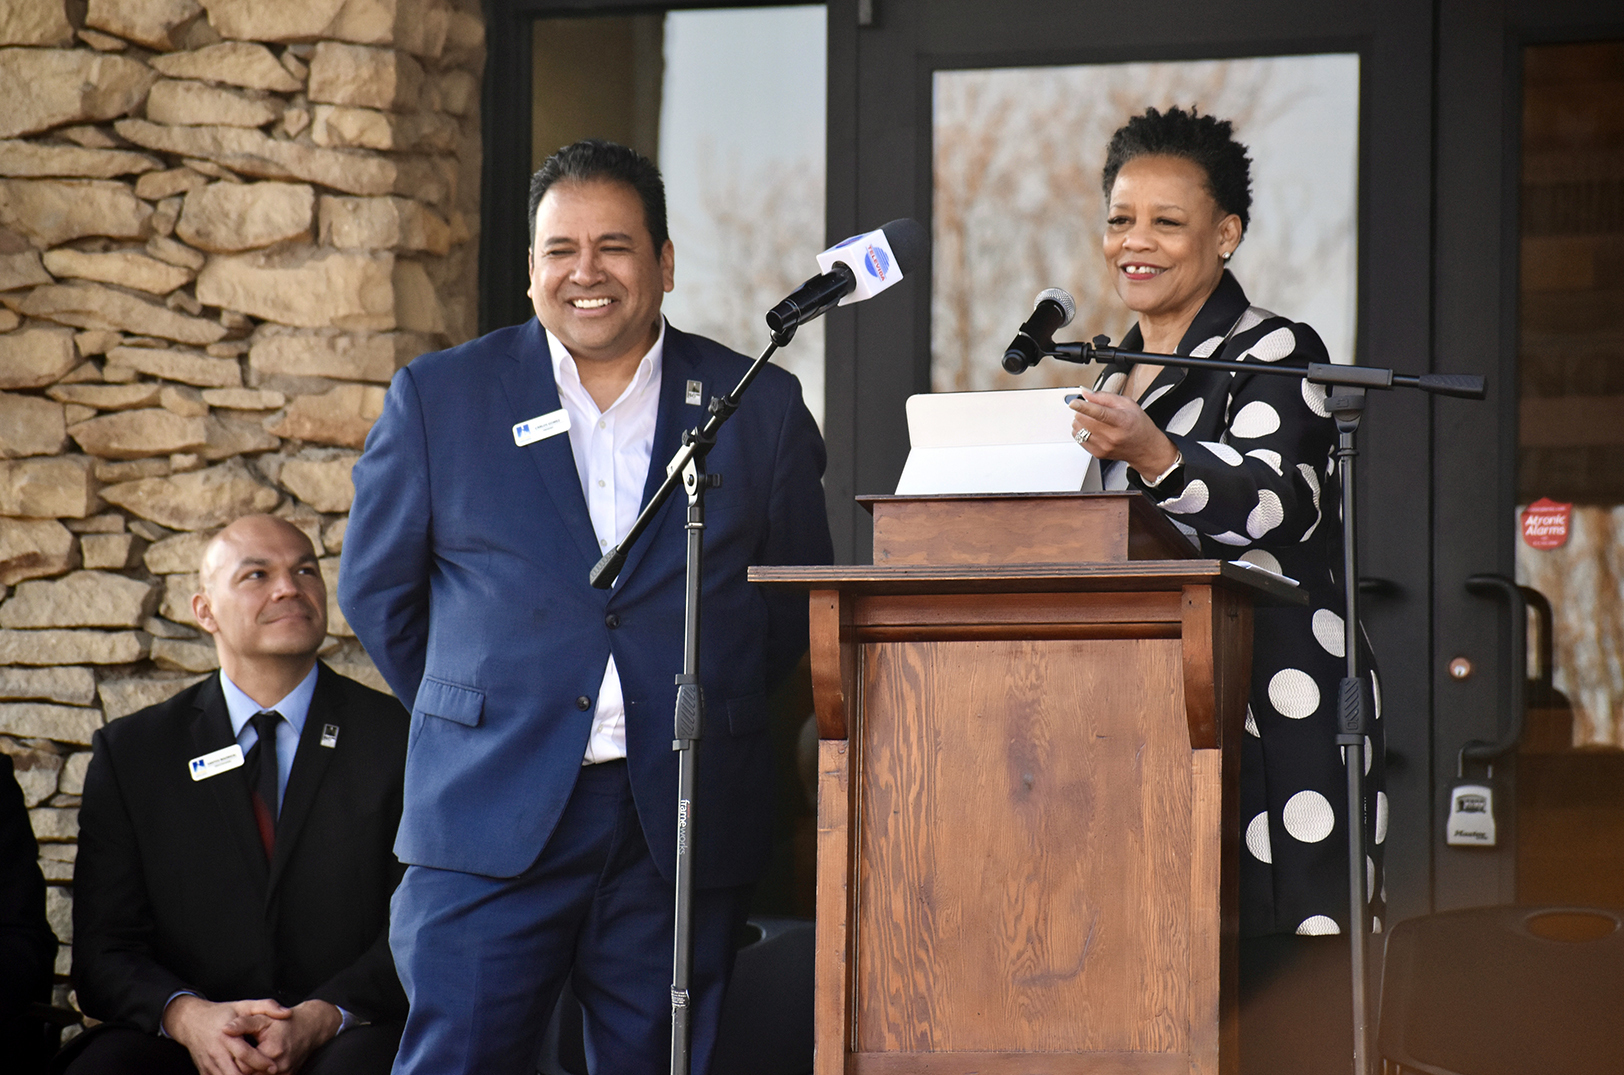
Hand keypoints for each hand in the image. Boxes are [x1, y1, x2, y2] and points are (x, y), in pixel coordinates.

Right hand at [162, 995, 284, 1074]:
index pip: (244, 1054)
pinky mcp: (204, 1071)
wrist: (191, 1021)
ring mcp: (208, 1064)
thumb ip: (267, 1006)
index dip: (260, 1062)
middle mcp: (216, 1052)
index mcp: (226, 1036)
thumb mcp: (244, 1005)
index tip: (274, 1067)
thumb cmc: (222, 1013)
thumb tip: (286, 1013)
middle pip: (234, 1073)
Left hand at [230, 1000, 342, 1073]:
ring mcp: (285, 1073)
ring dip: (251, 1072)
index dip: (234, 1061)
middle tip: (232, 1062)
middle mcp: (279, 1066)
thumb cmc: (285, 1022)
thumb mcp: (263, 1018)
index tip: (229, 1054)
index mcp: (272, 1050)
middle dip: (241, 1068)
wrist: (310, 1027)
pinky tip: (257, 1067)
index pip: (243, 1066)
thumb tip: (225, 1030)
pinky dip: (260, 1073)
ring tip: (243, 1064)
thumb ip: (243, 1023)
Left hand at [1068, 388, 1179, 476]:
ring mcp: (1104, 446)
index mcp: (1122, 421)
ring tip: (1093, 420)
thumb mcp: (1127, 404)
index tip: (1073, 403)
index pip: (1100, 413)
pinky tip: (1092, 429)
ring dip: (1081, 421)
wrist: (1145, 448)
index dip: (1084, 407)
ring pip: (1078, 428)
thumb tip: (1086, 393)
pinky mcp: (1097, 453)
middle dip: (1082, 411)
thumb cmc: (1138, 425)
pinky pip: (1078, 438)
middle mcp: (1112, 436)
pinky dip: (1081, 430)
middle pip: (1085, 420)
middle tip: (1092, 409)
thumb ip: (1105, 397)